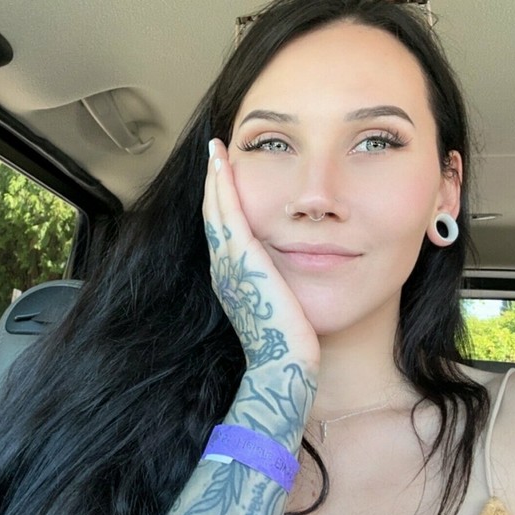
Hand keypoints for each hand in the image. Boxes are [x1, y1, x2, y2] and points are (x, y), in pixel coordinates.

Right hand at [202, 139, 319, 373]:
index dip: (222, 202)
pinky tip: (223, 163)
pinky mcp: (240, 258)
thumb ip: (282, 285)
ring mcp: (227, 263)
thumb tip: (300, 270)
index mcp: (232, 279)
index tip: (225, 177)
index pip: (224, 231)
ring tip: (217, 150)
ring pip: (216, 209)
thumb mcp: (284, 306)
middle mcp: (223, 268)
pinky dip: (223, 185)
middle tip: (216, 152)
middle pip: (213, 215)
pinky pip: (227, 213)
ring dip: (216, 176)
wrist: (283, 364)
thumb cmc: (293, 343)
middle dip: (215, 182)